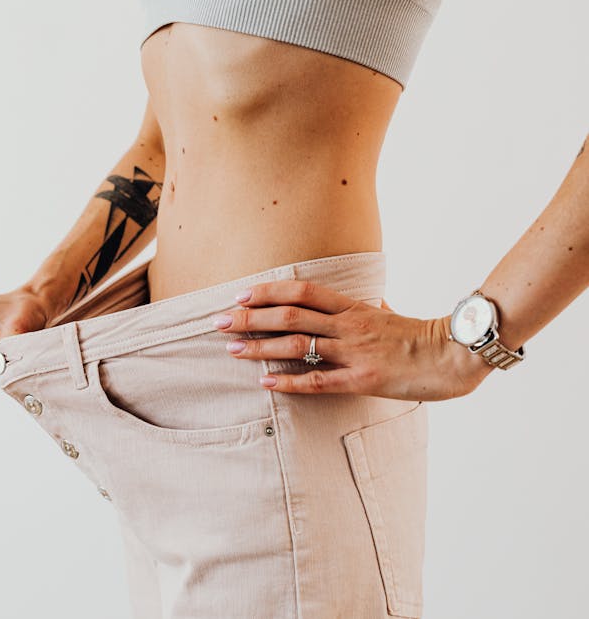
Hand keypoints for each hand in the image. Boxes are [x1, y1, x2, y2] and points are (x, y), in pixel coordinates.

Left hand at [214, 280, 493, 400]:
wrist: (457, 356)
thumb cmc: (424, 336)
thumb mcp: (393, 314)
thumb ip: (375, 306)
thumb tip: (372, 299)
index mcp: (353, 306)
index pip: (301, 290)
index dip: (268, 291)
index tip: (240, 296)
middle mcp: (348, 324)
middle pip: (289, 315)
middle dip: (249, 318)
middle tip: (217, 321)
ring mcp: (354, 352)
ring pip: (297, 345)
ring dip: (260, 347)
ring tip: (231, 349)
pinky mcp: (363, 380)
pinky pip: (318, 382)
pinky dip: (289, 383)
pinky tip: (265, 384)